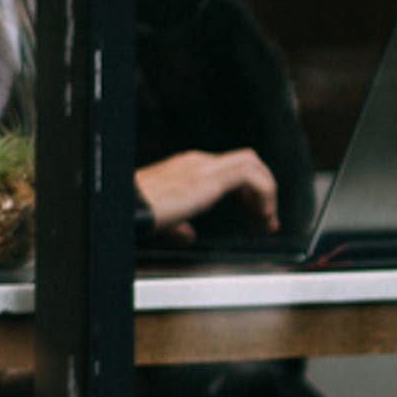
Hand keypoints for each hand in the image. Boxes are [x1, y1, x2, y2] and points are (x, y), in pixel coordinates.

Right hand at [137, 149, 276, 242]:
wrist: (129, 207)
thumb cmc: (138, 211)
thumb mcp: (163, 219)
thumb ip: (179, 226)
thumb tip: (188, 235)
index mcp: (185, 167)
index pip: (227, 169)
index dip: (246, 191)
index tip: (255, 214)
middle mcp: (196, 162)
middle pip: (245, 161)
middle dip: (261, 188)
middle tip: (266, 216)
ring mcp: (204, 166)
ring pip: (252, 164)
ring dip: (266, 190)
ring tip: (267, 216)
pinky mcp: (211, 177)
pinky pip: (253, 178)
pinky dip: (264, 194)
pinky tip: (261, 214)